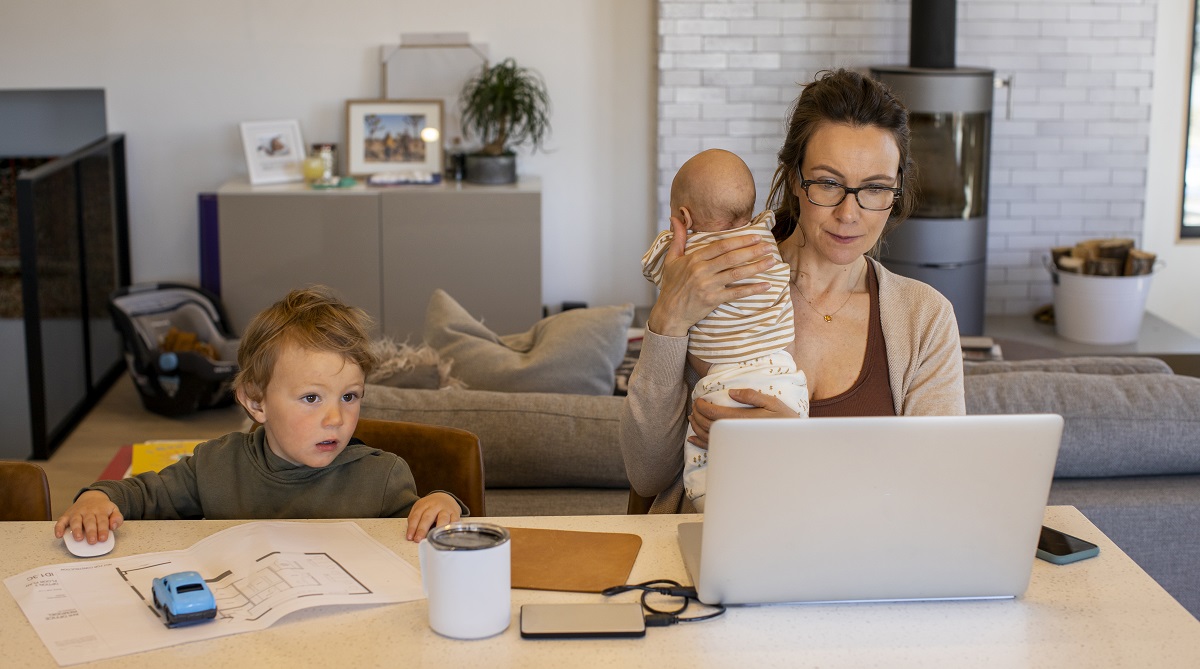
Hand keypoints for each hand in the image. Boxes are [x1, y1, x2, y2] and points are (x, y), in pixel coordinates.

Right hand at [54, 490, 122, 542]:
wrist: (92, 496)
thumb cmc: (103, 508)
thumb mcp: (114, 510)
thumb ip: (117, 518)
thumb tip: (113, 526)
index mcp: (100, 510)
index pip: (102, 520)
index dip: (103, 530)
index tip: (103, 538)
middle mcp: (88, 511)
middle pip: (89, 521)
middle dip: (91, 531)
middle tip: (92, 541)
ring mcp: (77, 512)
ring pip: (76, 521)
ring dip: (76, 530)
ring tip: (78, 538)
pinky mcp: (67, 515)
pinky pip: (61, 521)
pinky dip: (59, 527)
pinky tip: (59, 535)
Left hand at [406, 492, 461, 541]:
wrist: (445, 497)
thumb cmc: (430, 506)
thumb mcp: (420, 508)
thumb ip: (414, 520)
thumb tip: (411, 535)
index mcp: (424, 504)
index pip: (416, 516)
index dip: (412, 527)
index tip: (410, 537)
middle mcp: (435, 506)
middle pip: (428, 517)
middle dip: (422, 529)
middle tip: (418, 539)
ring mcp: (446, 509)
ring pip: (443, 518)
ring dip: (438, 528)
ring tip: (434, 537)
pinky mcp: (455, 513)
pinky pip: (455, 521)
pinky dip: (452, 527)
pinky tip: (448, 534)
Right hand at [646, 215, 777, 336]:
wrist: (669, 312)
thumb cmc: (671, 285)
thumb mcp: (671, 260)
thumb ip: (678, 238)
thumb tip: (675, 217)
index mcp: (694, 259)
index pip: (721, 246)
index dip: (740, 240)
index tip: (756, 236)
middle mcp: (702, 271)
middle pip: (732, 257)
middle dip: (752, 251)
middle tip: (769, 246)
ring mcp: (708, 286)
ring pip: (736, 273)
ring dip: (756, 267)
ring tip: (771, 261)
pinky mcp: (713, 300)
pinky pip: (736, 293)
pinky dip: (752, 290)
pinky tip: (765, 286)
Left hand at [688, 389, 800, 448]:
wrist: (793, 444)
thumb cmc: (784, 420)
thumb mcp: (772, 403)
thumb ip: (752, 396)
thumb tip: (732, 392)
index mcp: (743, 420)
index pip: (715, 413)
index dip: (703, 406)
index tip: (699, 399)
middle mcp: (737, 434)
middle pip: (708, 425)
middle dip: (698, 415)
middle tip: (695, 406)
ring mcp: (735, 445)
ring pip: (709, 438)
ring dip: (696, 427)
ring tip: (693, 417)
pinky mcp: (735, 452)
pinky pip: (714, 449)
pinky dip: (700, 443)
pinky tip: (693, 439)